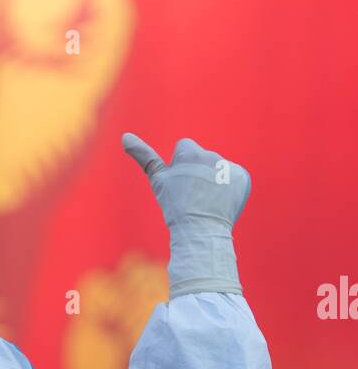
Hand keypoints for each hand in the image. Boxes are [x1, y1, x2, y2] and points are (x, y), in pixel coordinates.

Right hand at [122, 133, 248, 296]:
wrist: (199, 232)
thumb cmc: (175, 207)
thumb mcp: (157, 180)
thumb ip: (143, 155)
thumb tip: (125, 136)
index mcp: (189, 152)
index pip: (185, 147)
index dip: (181, 167)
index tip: (181, 185)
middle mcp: (211, 155)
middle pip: (202, 158)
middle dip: (199, 172)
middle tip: (193, 196)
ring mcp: (229, 167)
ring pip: (218, 168)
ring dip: (214, 180)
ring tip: (207, 201)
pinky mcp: (243, 178)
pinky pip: (234, 177)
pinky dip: (229, 188)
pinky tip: (221, 201)